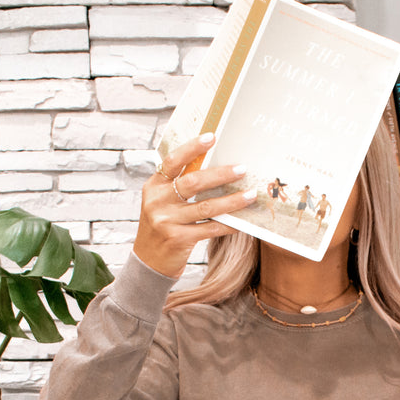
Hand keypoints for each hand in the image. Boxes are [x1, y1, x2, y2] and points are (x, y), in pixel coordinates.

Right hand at [132, 133, 256, 277]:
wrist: (149, 262)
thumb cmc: (162, 227)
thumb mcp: (163, 203)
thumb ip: (179, 186)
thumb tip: (213, 167)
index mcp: (154, 186)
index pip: (173, 161)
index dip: (192, 147)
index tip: (212, 137)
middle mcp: (158, 201)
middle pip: (193, 182)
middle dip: (220, 174)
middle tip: (242, 169)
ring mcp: (167, 221)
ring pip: (206, 207)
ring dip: (232, 200)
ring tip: (250, 194)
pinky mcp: (178, 239)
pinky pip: (210, 228)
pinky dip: (228, 225)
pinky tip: (242, 222)